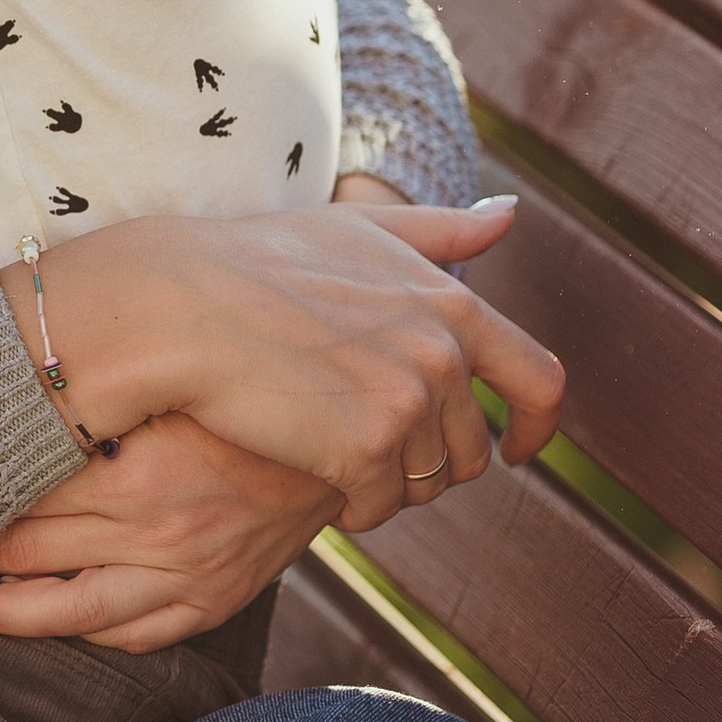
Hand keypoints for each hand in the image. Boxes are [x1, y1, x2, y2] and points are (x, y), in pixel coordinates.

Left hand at [0, 408, 338, 651]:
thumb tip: (7, 371)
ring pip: (65, 613)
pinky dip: (78, 632)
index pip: (18, 496)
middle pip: (26, 554)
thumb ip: (94, 389)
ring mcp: (186, 576)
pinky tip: (38, 620)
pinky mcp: (213, 601)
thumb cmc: (247, 386)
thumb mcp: (172, 376)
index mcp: (137, 469)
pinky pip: (132, 637)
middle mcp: (156, 532)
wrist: (348, 427)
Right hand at [1, 196, 560, 531]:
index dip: (539, 426)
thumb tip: (509, 214)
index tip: (518, 450)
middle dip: (434, 462)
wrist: (182, 306)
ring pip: (425, 482)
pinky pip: (377, 506)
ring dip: (390, 484)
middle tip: (379, 458)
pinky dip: (353, 506)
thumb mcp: (358, 229)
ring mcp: (409, 404)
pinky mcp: (366, 452)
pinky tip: (317, 481)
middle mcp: (444, 354)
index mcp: (452, 303)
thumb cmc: (256, 260)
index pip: (540, 380)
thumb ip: (441, 229)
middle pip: (473, 447)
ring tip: (338, 462)